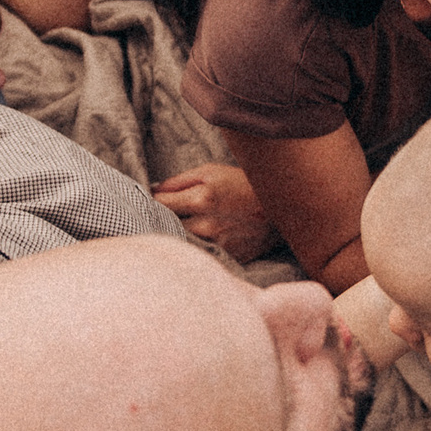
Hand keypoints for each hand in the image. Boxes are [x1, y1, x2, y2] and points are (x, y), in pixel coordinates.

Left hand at [150, 161, 275, 260]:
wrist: (283, 207)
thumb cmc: (243, 183)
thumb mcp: (211, 171)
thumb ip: (178, 181)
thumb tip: (151, 192)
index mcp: (201, 199)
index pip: (158, 205)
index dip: (148, 203)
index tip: (146, 201)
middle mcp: (207, 226)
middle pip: (165, 229)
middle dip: (159, 222)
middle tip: (158, 216)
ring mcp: (218, 246)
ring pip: (182, 244)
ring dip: (176, 237)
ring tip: (180, 228)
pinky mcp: (227, 259)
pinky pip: (200, 255)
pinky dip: (195, 248)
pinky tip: (200, 239)